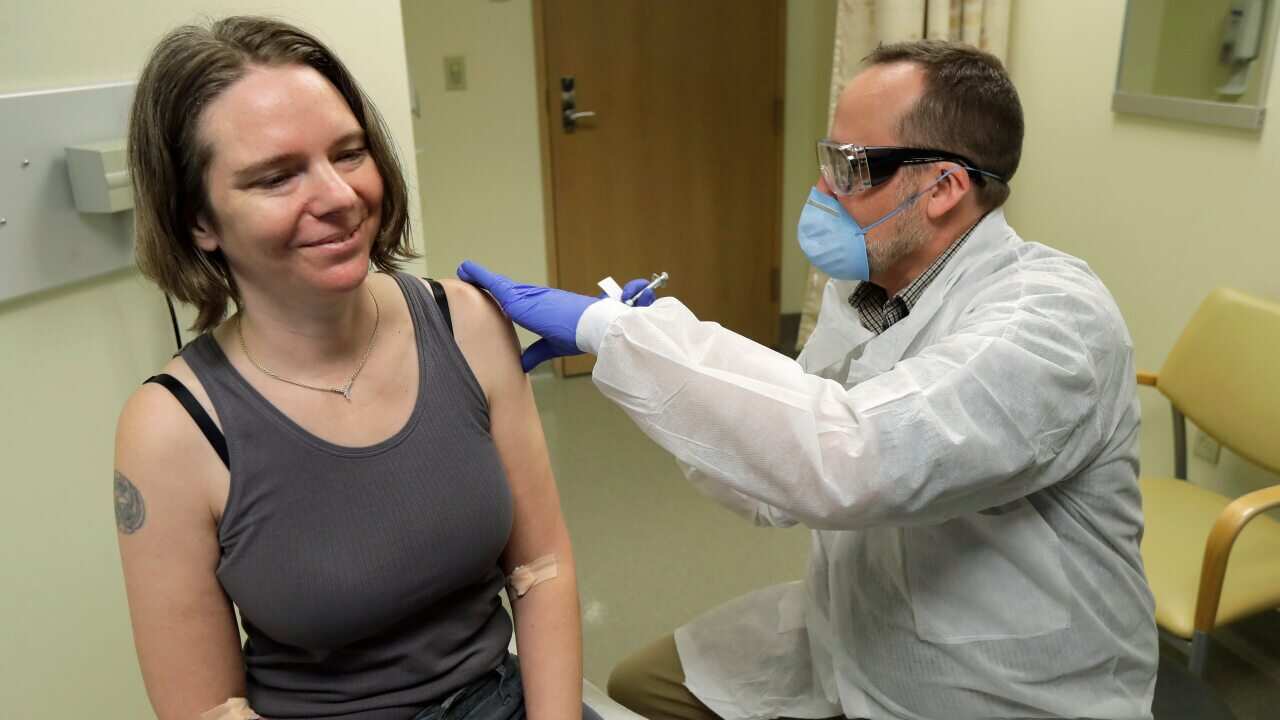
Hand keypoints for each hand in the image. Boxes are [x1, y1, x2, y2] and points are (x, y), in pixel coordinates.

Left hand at [457, 261, 655, 371]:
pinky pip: (493, 284)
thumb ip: (535, 352)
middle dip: (487, 283)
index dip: (501, 293)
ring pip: (497, 284)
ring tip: (464, 270)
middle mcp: (532, 296)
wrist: (590, 325)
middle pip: (504, 289)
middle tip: (469, 275)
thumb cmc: (577, 334)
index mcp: (539, 306)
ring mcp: (525, 295)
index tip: (487, 289)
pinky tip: (466, 270)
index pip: (515, 298)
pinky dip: (479, 276)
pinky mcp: (518, 298)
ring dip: (480, 277)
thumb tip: (521, 363)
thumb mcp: (551, 345)